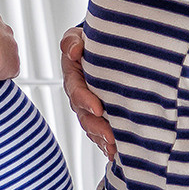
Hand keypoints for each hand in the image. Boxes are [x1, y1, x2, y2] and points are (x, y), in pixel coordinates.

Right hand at [60, 25, 114, 160]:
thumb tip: (75, 50)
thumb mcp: (77, 36)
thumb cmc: (89, 42)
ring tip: (114, 148)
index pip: (76, 91)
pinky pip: (99, 133)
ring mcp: (88, 108)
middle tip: (110, 136)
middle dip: (96, 127)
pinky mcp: (99, 116)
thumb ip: (72, 41)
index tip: (99, 108)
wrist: (103, 48)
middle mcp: (78, 96)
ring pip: (92, 127)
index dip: (86, 101)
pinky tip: (116, 153)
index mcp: (73, 77)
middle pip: (84, 115)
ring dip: (102, 139)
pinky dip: (106, 144)